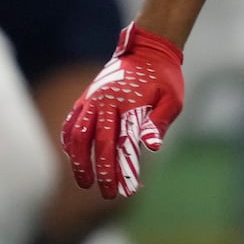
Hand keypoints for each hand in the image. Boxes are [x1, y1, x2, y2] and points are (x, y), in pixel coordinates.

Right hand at [60, 24, 184, 198]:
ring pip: (78, 134)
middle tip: (108, 193)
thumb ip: (160, 122)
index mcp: (128, 103)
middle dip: (101, 171)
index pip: (122, 143)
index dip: (122, 168)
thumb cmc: (165, 78)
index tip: (126, 189)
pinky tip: (73, 157)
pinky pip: (72, 123)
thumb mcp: (173, 98)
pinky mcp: (86, 98)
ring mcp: (93, 99)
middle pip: (97, 142)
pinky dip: (70, 142)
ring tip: (84, 181)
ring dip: (79, 160)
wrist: (148, 50)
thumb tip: (151, 147)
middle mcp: (105, 101)